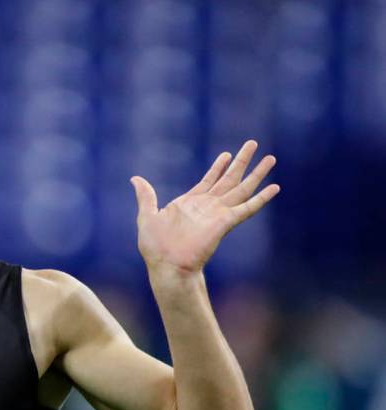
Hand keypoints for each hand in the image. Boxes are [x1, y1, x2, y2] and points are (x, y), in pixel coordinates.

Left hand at [130, 140, 279, 275]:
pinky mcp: (225, 223)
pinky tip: (274, 188)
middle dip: (242, 161)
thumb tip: (135, 179)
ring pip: (242, 188)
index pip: (209, 180)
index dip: (218, 167)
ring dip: (257, 174)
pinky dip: (261, 198)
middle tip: (253, 143)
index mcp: (190, 202)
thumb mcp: (147, 215)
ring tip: (271, 158)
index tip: (227, 154)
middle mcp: (207, 206)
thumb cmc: (155, 247)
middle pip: (229, 179)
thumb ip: (146, 196)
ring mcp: (218, 213)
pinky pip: (247, 208)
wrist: (166, 265)